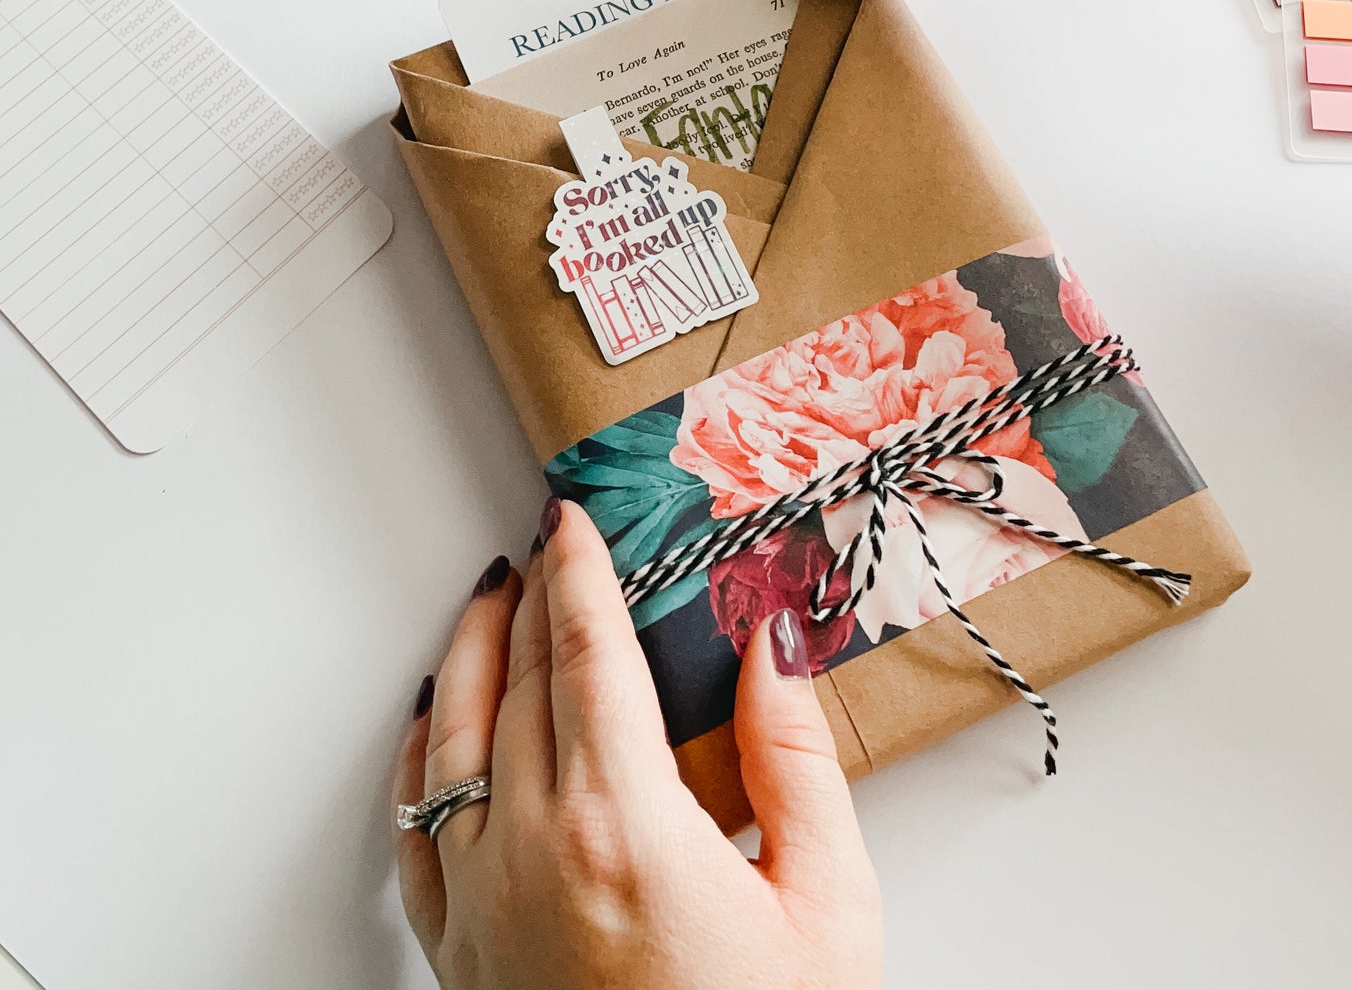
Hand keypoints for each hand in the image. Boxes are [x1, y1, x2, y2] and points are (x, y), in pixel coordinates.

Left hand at [393, 500, 882, 989]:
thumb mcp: (828, 909)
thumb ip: (797, 764)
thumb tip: (770, 651)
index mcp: (628, 827)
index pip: (588, 652)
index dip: (581, 572)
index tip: (575, 518)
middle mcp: (536, 852)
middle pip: (520, 678)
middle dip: (535, 597)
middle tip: (550, 545)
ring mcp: (482, 906)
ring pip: (453, 736)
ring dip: (470, 652)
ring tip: (489, 599)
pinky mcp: (455, 957)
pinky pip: (412, 827)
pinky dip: (417, 753)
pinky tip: (432, 718)